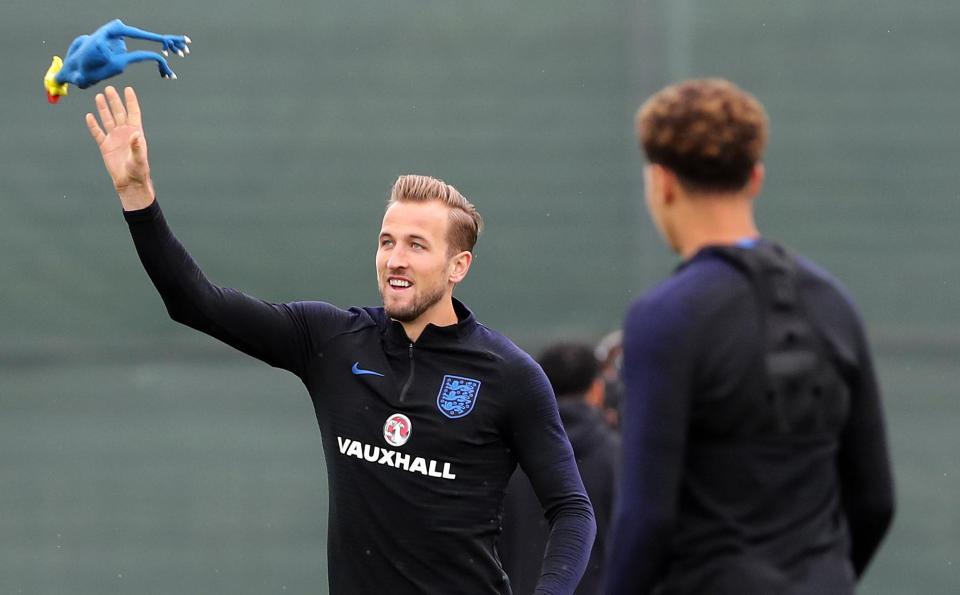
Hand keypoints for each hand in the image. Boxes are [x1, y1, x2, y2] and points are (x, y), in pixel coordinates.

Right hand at [86, 86, 154, 209]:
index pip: (133, 113)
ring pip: (108, 119)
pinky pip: (98, 132)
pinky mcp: (105, 146)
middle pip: (119, 113)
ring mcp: (114, 138)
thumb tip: (136, 134)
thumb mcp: (139, 158)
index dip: (131, 101)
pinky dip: (93, 125)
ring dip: (104, 109)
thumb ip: (137, 146)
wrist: (128, 182)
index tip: (128, 89)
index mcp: (135, 132)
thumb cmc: (138, 171)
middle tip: (109, 88)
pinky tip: (89, 116)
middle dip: (115, 101)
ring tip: (99, 96)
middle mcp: (124, 133)